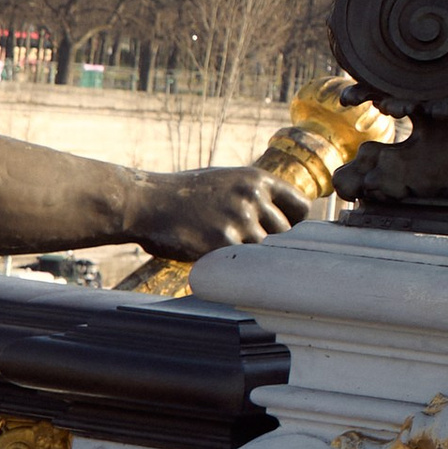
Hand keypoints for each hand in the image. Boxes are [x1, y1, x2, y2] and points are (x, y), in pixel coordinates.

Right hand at [124, 167, 309, 260]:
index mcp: (257, 179)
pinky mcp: (222, 242)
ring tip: (236, 261)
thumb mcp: (226, 182)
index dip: (296, 225)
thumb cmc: (184, 195)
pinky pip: (244, 264)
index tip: (285, 237)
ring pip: (267, 251)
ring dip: (254, 260)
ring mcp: (239, 220)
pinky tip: (223, 267)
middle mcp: (253, 197)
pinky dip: (238, 269)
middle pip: (287, 233)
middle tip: (255, 255)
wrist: (146, 202)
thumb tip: (286, 220)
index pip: (301, 207)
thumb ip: (255, 196)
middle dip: (274, 246)